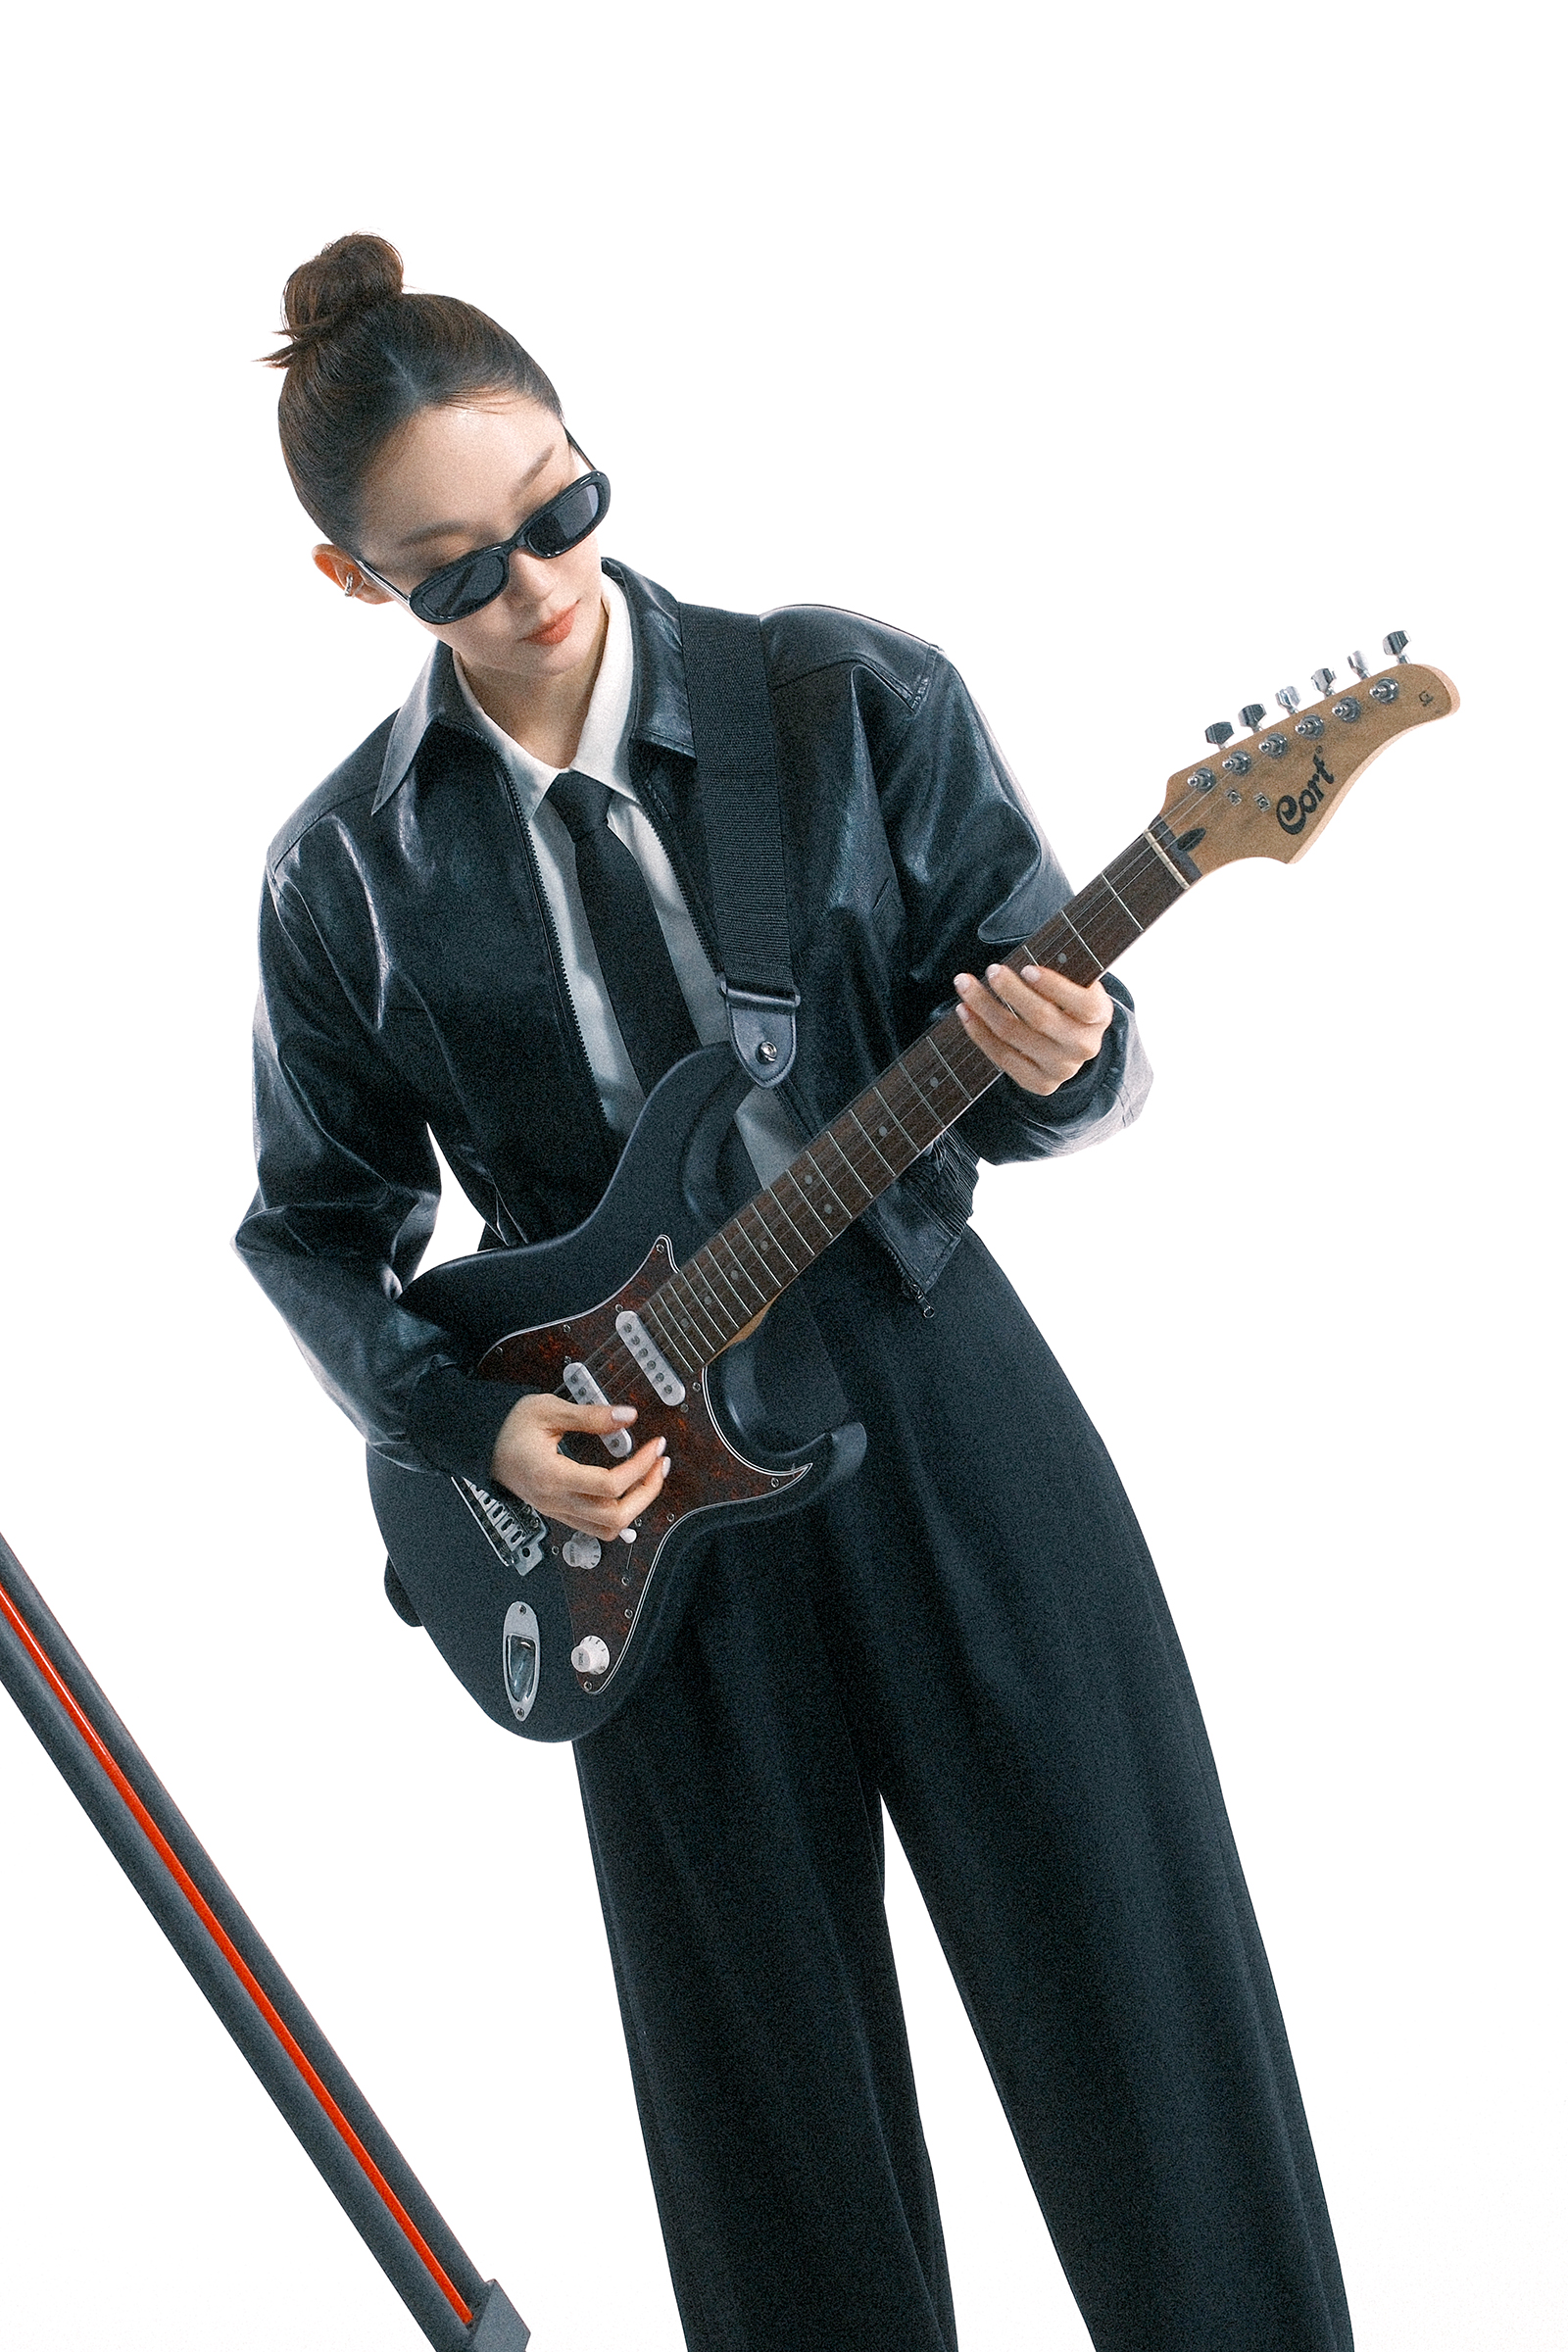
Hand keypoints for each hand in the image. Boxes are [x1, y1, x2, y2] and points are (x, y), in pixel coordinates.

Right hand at [490, 1394, 670, 1538]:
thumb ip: (590, 1415)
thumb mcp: (548, 1410)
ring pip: (609, 1530)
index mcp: (552, 1476)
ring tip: (650, 1477)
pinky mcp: (560, 1512)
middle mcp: (556, 1501)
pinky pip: (597, 1526)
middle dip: (647, 1492)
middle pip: (615, 1518)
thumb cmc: (508, 1427)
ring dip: (637, 1507)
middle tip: (659, 1463)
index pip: (609, 1485)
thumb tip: (627, 1417)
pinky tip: (629, 1489)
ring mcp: (558, 1511)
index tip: (655, 1446)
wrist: (481, 1446)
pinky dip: (620, 1513)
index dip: (640, 1467)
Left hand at [953, 961, 1113, 1095]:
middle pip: (1041, 1018)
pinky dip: (979, 1032)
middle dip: (1011, 991)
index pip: (1081, 1003)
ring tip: (965, 985)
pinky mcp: (1039, 1083)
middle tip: (991, 970)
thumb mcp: (1073, 982)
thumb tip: (1024, 953)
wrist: (1069, 1044)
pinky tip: (965, 1012)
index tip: (1026, 968)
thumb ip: (1059, 970)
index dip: (1053, 986)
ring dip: (984, 1007)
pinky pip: (1002, 1057)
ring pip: (1014, 1035)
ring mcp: (1062, 1069)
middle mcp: (1084, 1046)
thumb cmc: (1065, 1001)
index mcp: (1099, 1016)